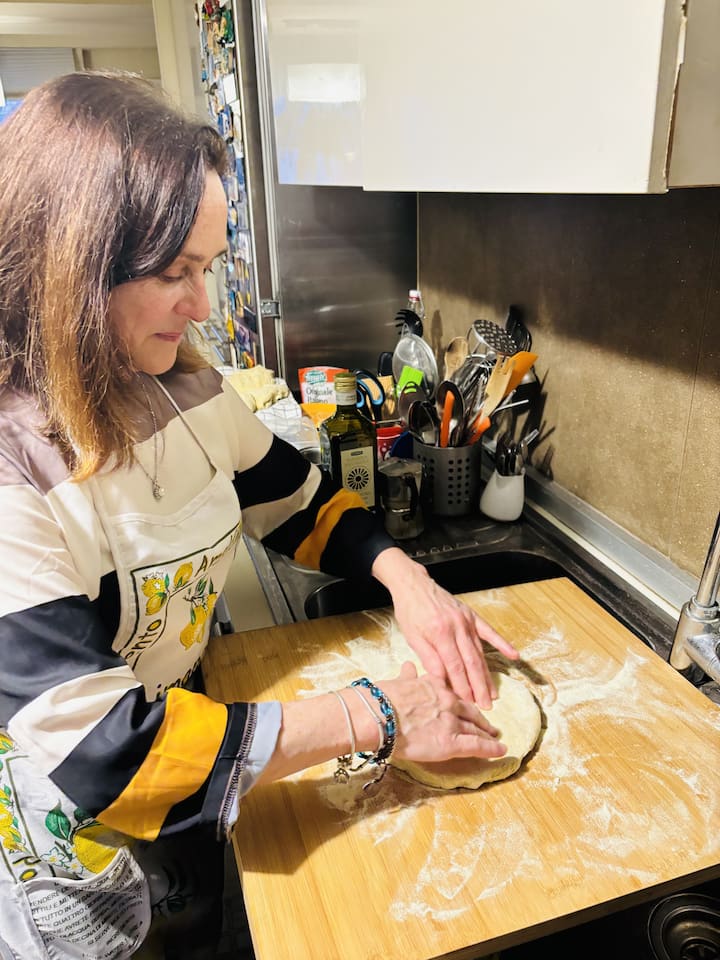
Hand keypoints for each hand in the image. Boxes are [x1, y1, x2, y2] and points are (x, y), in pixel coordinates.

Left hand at [371, 548, 518, 708]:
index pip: (454, 666)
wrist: (414, 585)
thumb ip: (428, 657)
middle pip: (471, 662)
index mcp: (440, 633)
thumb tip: (440, 680)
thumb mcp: (412, 636)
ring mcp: (466, 621)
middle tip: (486, 705)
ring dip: (487, 674)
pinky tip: (513, 655)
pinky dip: (502, 644)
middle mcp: (457, 627)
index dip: (463, 686)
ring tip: (493, 693)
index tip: (469, 703)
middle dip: (479, 686)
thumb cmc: (410, 611)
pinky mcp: (471, 615)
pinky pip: (489, 632)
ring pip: (480, 652)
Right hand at [381, 662, 506, 761]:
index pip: (455, 695)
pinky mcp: (452, 742)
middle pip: (470, 711)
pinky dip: (490, 749)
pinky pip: (476, 746)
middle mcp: (448, 701)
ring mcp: (452, 722)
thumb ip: (407, 676)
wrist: (378, 715)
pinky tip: (500, 750)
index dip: (463, 702)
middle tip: (490, 725)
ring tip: (495, 738)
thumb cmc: (381, 699)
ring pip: (475, 728)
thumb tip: (408, 666)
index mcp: (435, 685)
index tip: (468, 706)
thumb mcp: (398, 681)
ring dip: (486, 734)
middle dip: (480, 719)